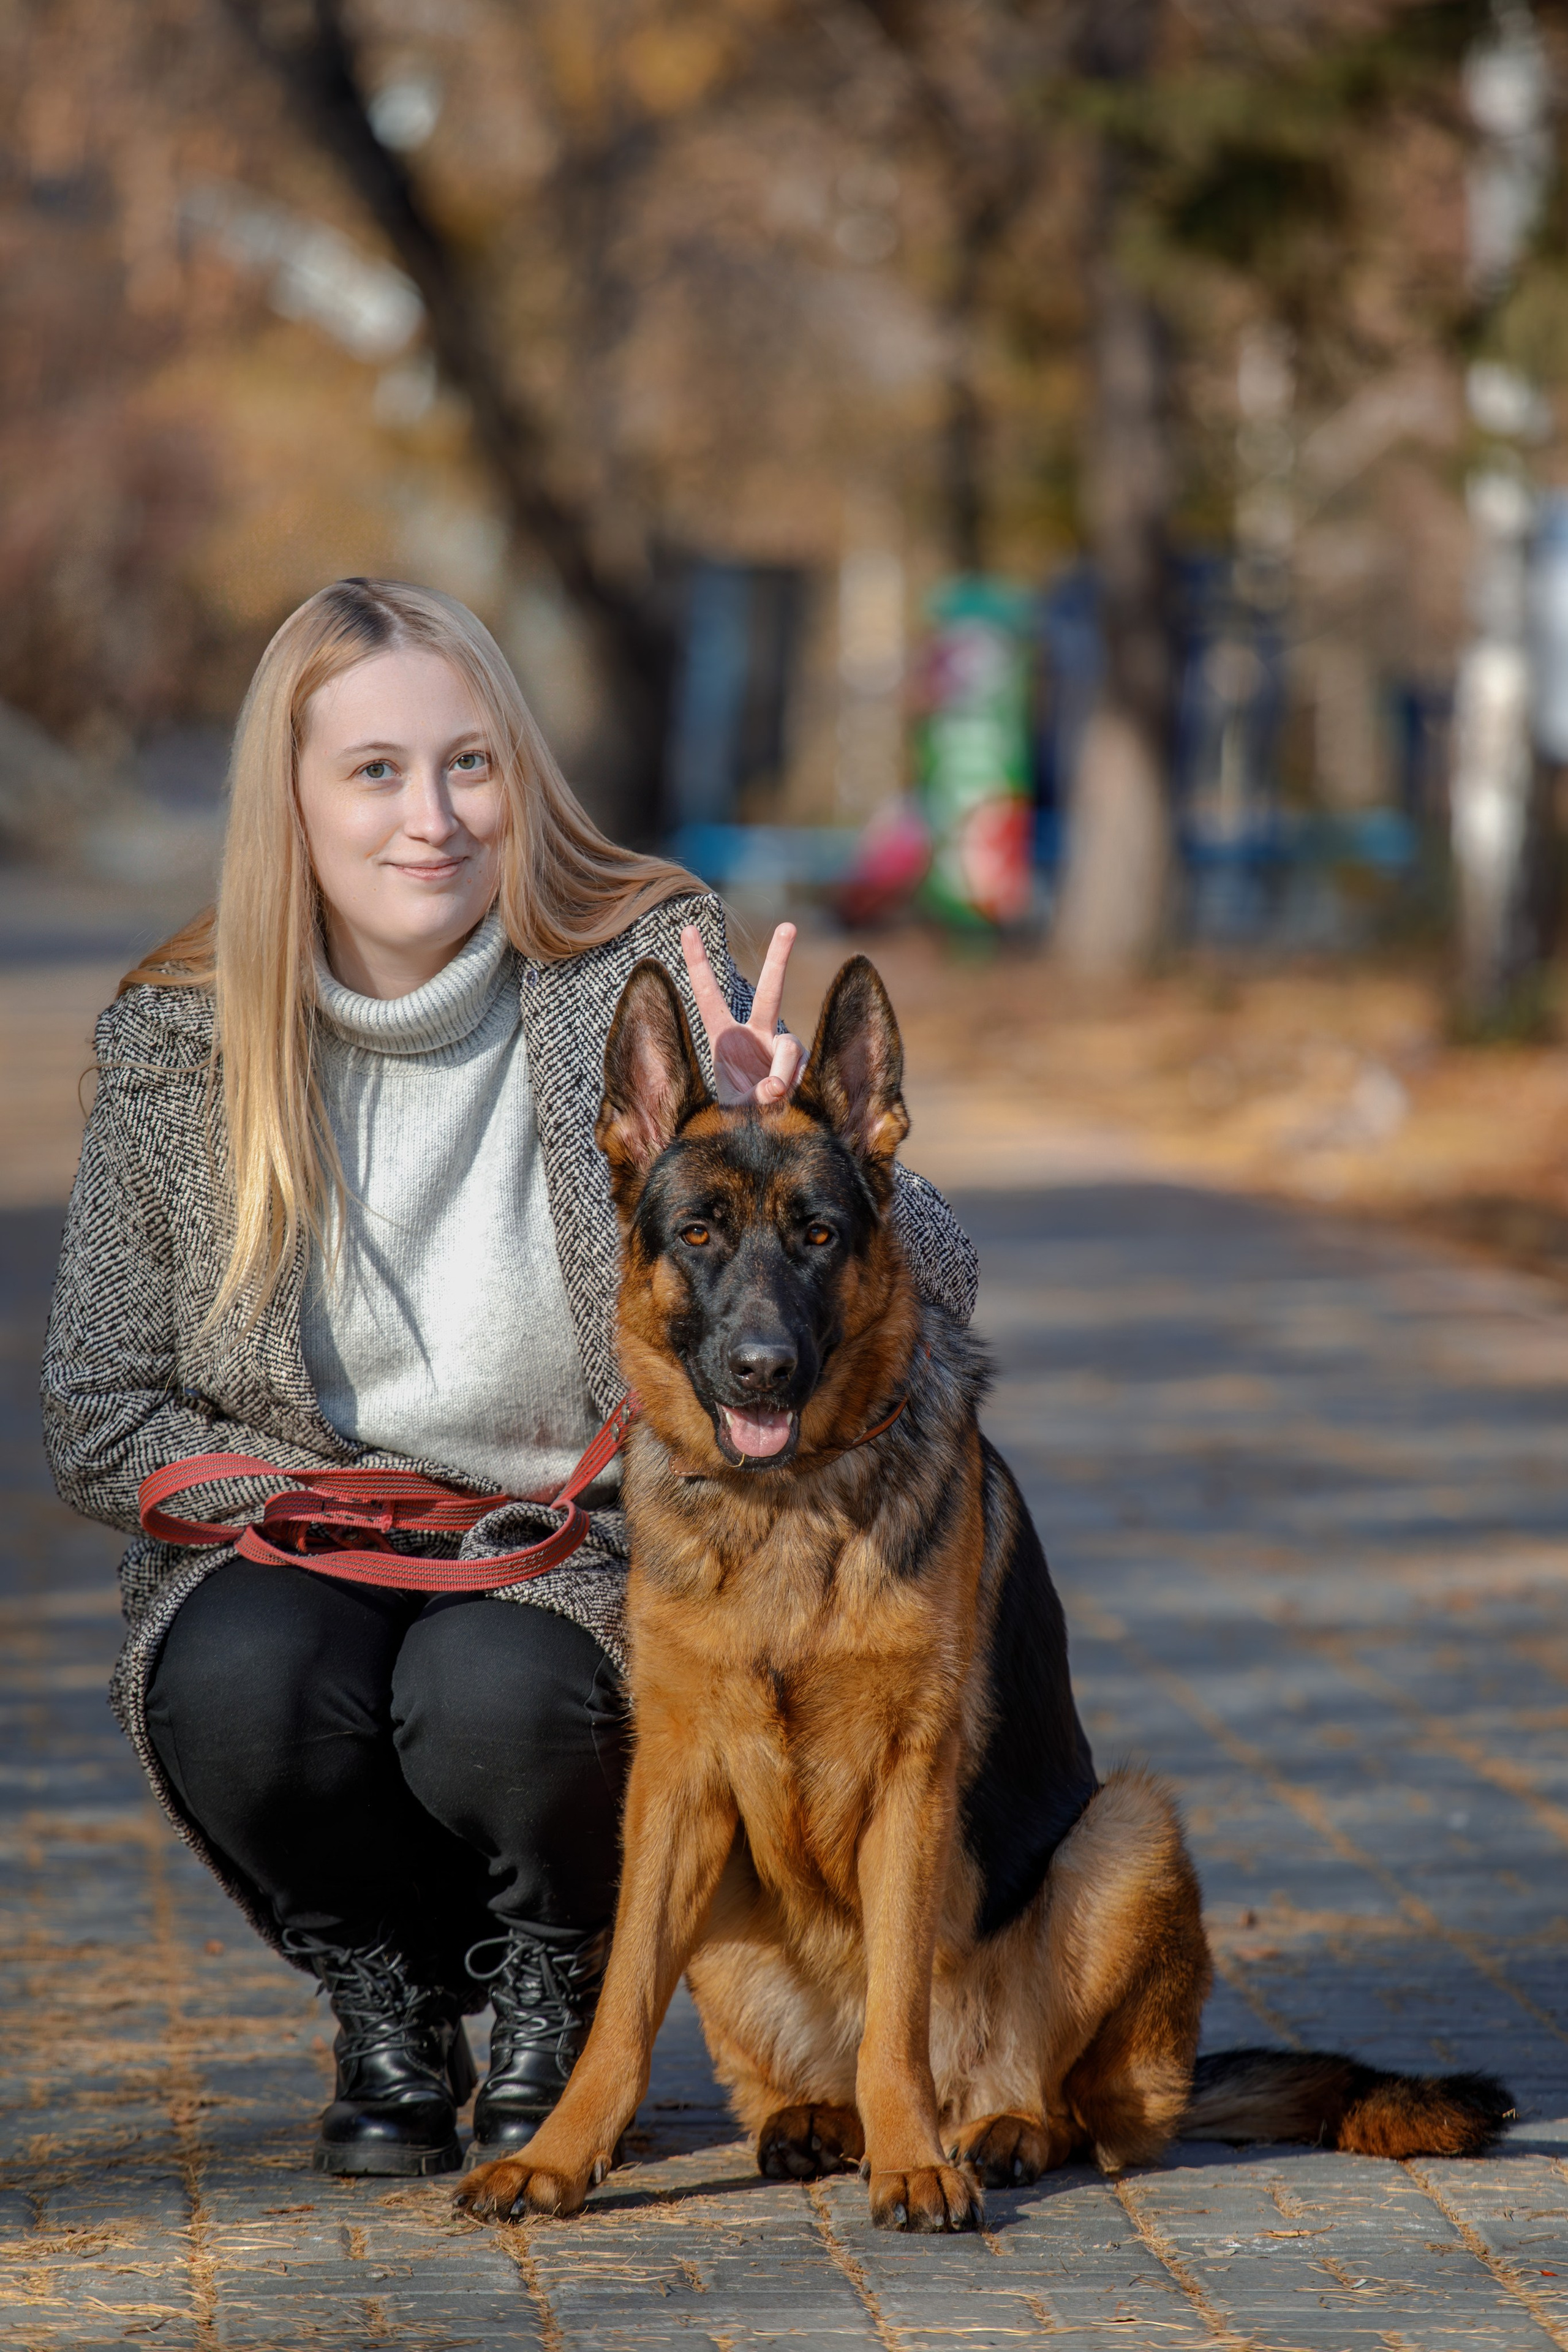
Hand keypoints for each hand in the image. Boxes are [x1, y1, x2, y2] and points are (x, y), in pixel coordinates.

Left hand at [681, 922, 804, 1107]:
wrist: (761, 1134)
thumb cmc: (737, 1117)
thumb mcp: (735, 1105)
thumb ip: (753, 1095)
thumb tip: (775, 1086)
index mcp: (724, 1037)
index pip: (708, 996)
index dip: (697, 963)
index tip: (687, 929)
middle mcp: (756, 1034)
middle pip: (771, 992)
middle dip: (780, 957)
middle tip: (788, 926)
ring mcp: (782, 1047)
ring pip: (788, 1048)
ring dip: (780, 1072)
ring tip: (769, 1096)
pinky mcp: (803, 1063)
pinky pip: (801, 1068)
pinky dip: (794, 1085)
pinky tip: (786, 1100)